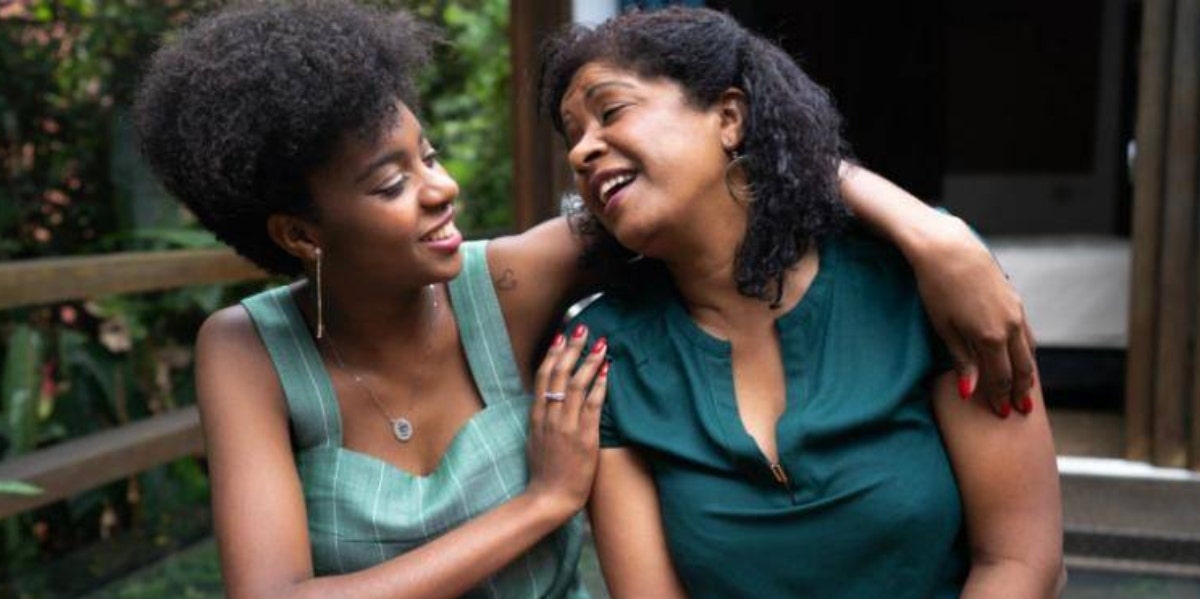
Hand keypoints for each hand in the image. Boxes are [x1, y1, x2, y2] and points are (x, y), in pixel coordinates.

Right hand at [525, 324, 607, 517]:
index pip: (543, 377)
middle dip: (571, 348)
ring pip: (577, 385)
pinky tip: (606, 371)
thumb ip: (543, 416)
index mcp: (537, 416)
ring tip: (600, 343)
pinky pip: (592, 406)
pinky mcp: (584, 437)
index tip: (561, 336)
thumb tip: (550, 397)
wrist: (549, 497)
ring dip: (589, 361)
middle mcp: (550, 416)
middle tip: (582, 328)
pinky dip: (599, 386)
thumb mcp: (536, 438)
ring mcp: (567, 426)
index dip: (553, 354)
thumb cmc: (545, 471)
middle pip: (559, 374)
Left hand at [908, 214, 1036, 417]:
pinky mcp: (1014, 298)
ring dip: (1028, 371)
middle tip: (1023, 410)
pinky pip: (1026, 331)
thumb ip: (961, 361)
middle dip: (1022, 390)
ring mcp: (1015, 310)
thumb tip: (970, 392)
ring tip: (1027, 388)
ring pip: (1028, 349)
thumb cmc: (936, 287)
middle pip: (1021, 367)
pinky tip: (1022, 355)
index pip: (1001, 377)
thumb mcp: (944, 328)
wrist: (947, 247)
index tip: (1002, 414)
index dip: (1001, 397)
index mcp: (990, 337)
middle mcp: (1009, 325)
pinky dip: (1027, 348)